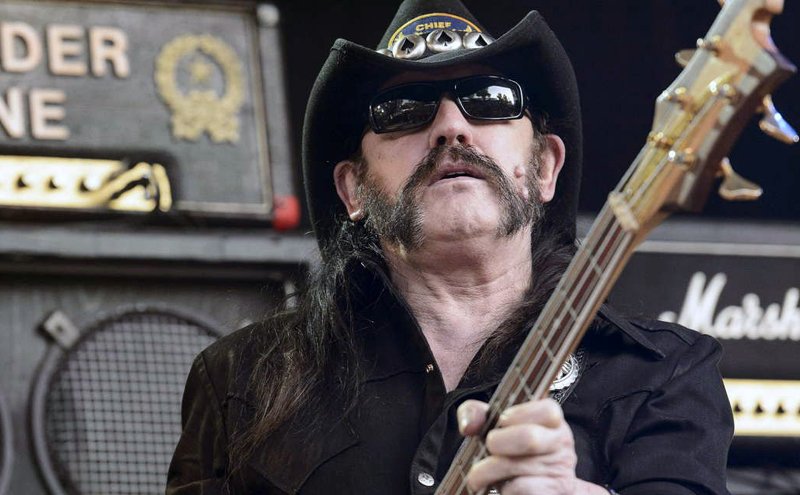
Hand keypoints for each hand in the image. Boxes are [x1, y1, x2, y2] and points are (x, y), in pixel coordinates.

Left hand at [456, 398, 604, 494]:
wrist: (531, 488)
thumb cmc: (512, 453)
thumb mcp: (494, 427)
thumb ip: (477, 414)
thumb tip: (469, 423)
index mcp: (551, 421)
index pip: (547, 410)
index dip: (520, 414)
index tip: (501, 421)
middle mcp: (561, 443)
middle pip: (530, 438)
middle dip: (497, 443)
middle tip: (488, 448)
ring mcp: (560, 470)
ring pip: (518, 466)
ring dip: (487, 471)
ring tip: (479, 474)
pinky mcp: (552, 492)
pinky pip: (521, 488)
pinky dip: (504, 489)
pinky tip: (503, 487)